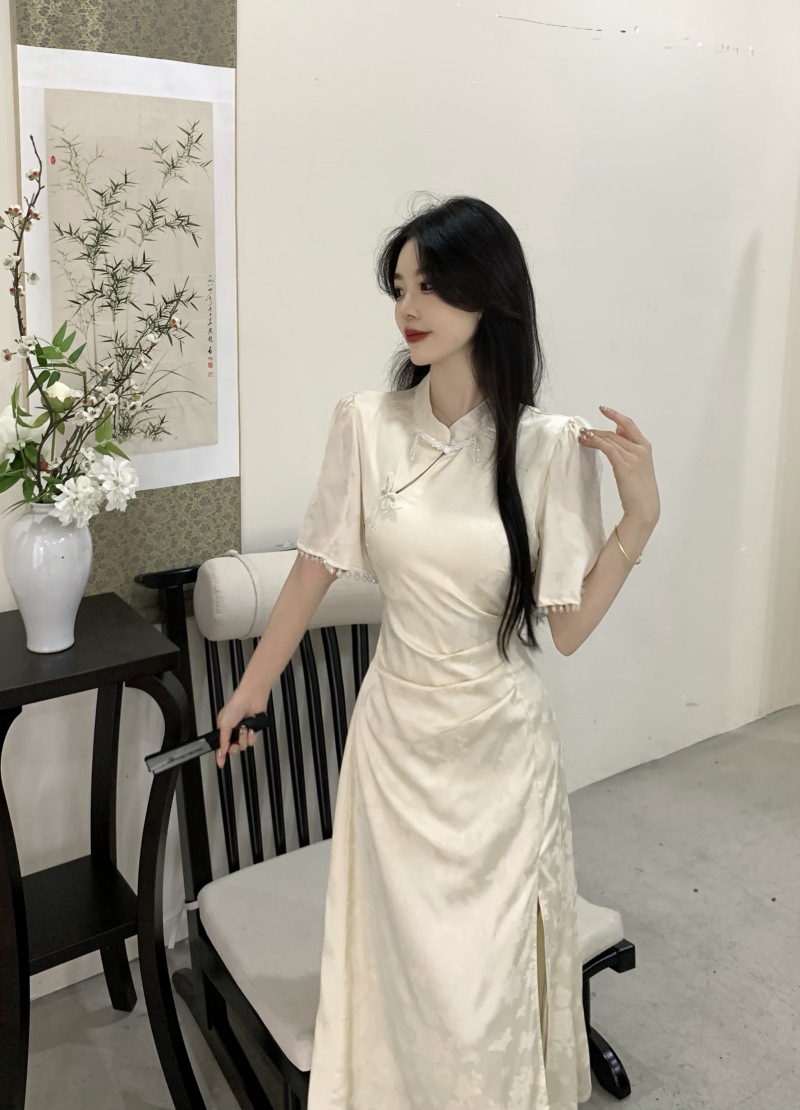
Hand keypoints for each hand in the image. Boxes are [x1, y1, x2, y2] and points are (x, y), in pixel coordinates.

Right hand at [215, 686, 263, 768]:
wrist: (251, 698)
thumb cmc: (236, 706)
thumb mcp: (224, 724)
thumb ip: (223, 740)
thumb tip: (222, 751)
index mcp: (223, 729)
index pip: (220, 746)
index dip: (220, 755)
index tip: (220, 764)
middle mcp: (233, 731)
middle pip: (233, 748)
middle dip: (234, 747)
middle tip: (234, 744)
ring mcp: (243, 731)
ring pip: (244, 745)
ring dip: (244, 738)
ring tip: (244, 728)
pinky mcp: (253, 730)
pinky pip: (252, 741)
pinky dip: (251, 735)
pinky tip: (251, 727)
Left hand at [578, 405, 659, 526]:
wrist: (644, 507)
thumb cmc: (639, 490)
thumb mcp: (637, 466)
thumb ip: (629, 450)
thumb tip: (615, 435)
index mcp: (645, 447)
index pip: (629, 425)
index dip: (615, 415)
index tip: (604, 409)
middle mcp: (640, 448)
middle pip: (615, 432)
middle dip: (597, 430)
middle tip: (583, 430)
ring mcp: (633, 456)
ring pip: (609, 439)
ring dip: (593, 436)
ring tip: (580, 437)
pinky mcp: (624, 465)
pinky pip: (607, 448)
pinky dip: (595, 442)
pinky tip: (586, 441)